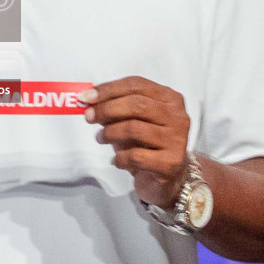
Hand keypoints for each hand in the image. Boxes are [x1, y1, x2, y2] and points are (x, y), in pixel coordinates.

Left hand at [82, 76, 190, 207]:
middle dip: (106, 109)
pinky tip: (116, 160)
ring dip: (110, 133)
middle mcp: (177, 116)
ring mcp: (177, 139)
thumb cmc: (148, 144)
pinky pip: (136, 156)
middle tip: (89, 117)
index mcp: (170, 98)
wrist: (170, 178)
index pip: (136, 85)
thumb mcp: (132, 121)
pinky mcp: (171, 163)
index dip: (108, 89)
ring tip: (100, 138)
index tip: (86, 97)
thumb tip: (89, 100)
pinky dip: (119, 158)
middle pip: (136, 104)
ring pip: (134, 129)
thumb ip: (115, 108)